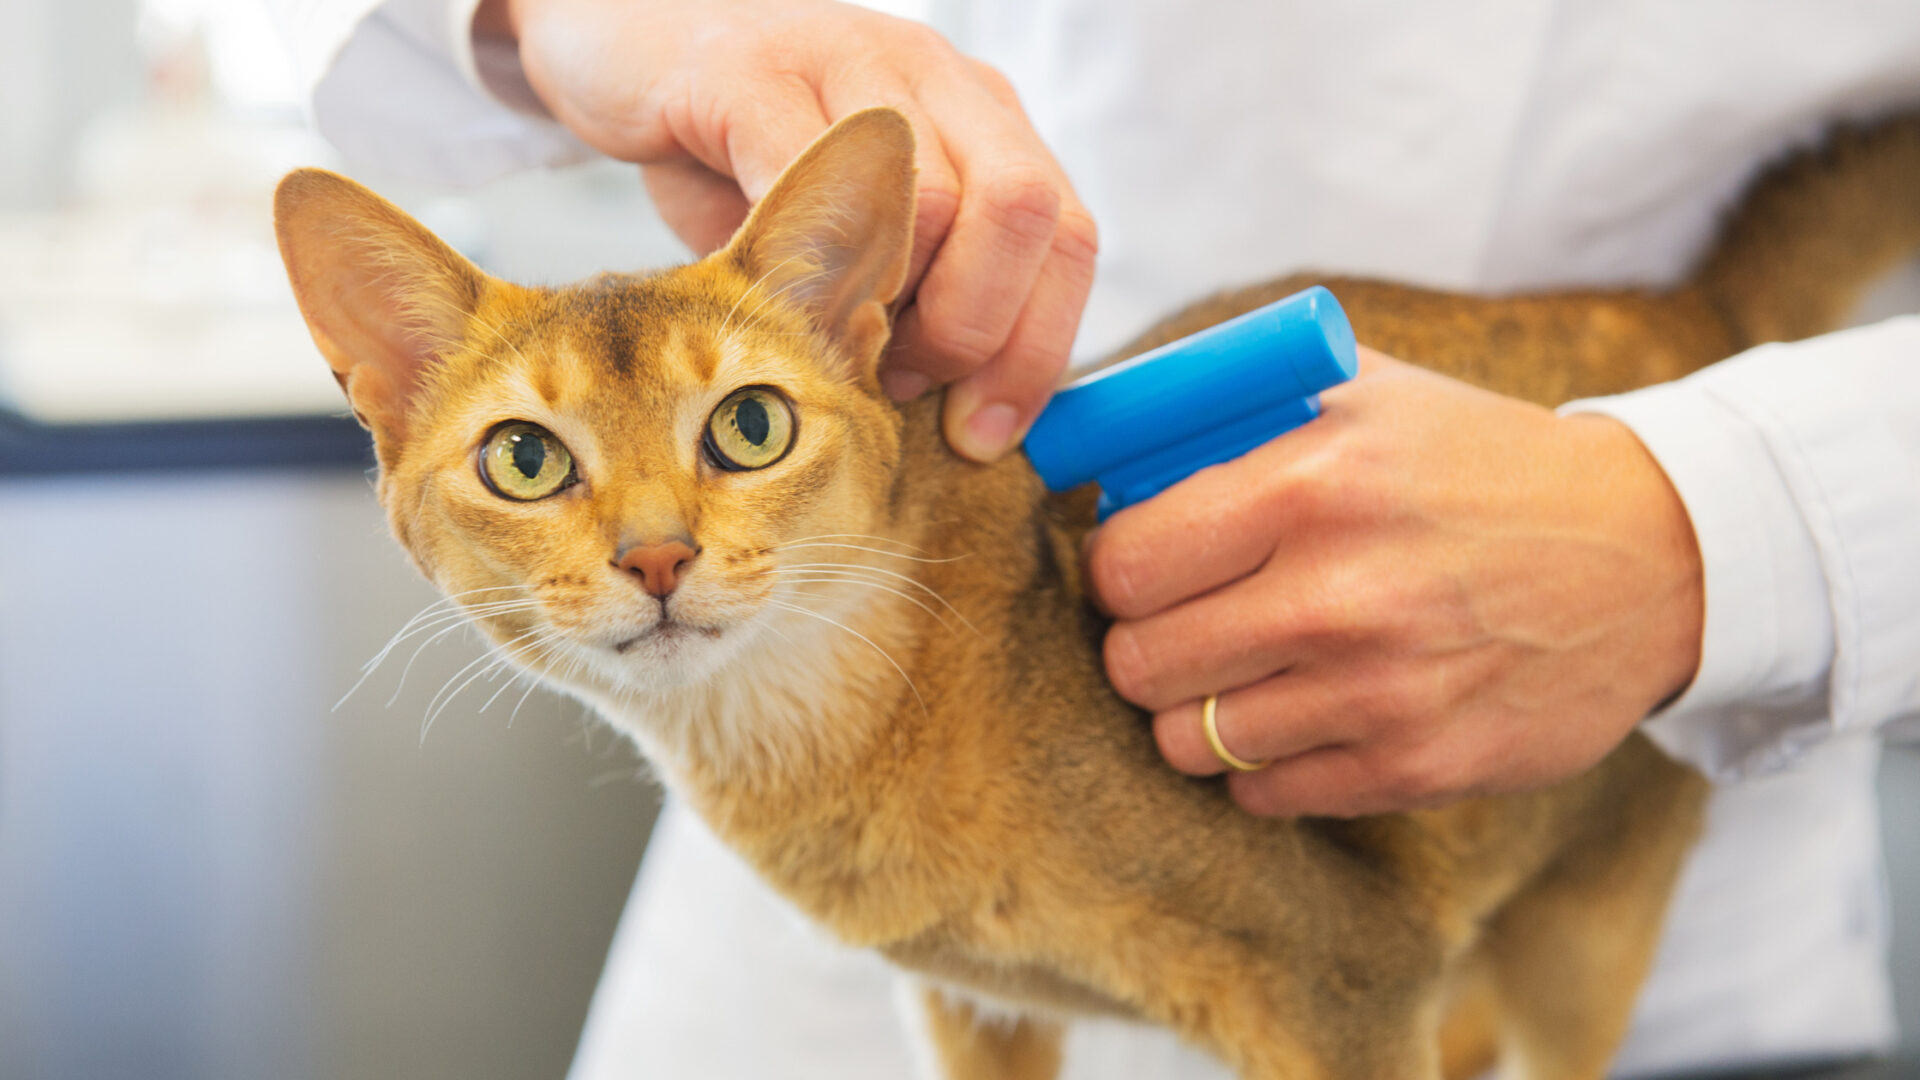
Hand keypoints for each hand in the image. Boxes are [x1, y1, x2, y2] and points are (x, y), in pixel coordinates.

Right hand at [475, 0, 1097, 461]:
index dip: (1038, 352)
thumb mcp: (849, 229)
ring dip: (894, 310)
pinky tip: (772, 296)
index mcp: (982, 120)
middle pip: (1026, 214)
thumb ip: (912, 298)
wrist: (619, 43)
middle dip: (977, 333)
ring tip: (834, 345)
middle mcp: (937, 78)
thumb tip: (958, 417)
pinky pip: (813, 177)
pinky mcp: (752, 73)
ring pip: (936, 202)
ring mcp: (851, 62)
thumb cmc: (740, 151)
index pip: (1068, 240)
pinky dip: (804, 262)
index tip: (981, 433)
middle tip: (904, 384)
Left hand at [1085, 349, 1704, 816]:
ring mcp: (1381, 693)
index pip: (1125, 563)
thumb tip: (1103, 440)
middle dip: (1144, 643)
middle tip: (1181, 624)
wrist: (1650, 556)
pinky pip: (1264, 794)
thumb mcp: (1367, 393)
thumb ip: (1234, 408)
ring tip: (1239, 672)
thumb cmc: (1480, 466)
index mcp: (1315, 484)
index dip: (1117, 568)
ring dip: (1196, 711)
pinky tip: (1303, 712)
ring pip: (1189, 741)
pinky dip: (1262, 762)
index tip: (1142, 567)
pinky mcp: (1418, 769)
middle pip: (1140, 662)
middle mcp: (1341, 594)